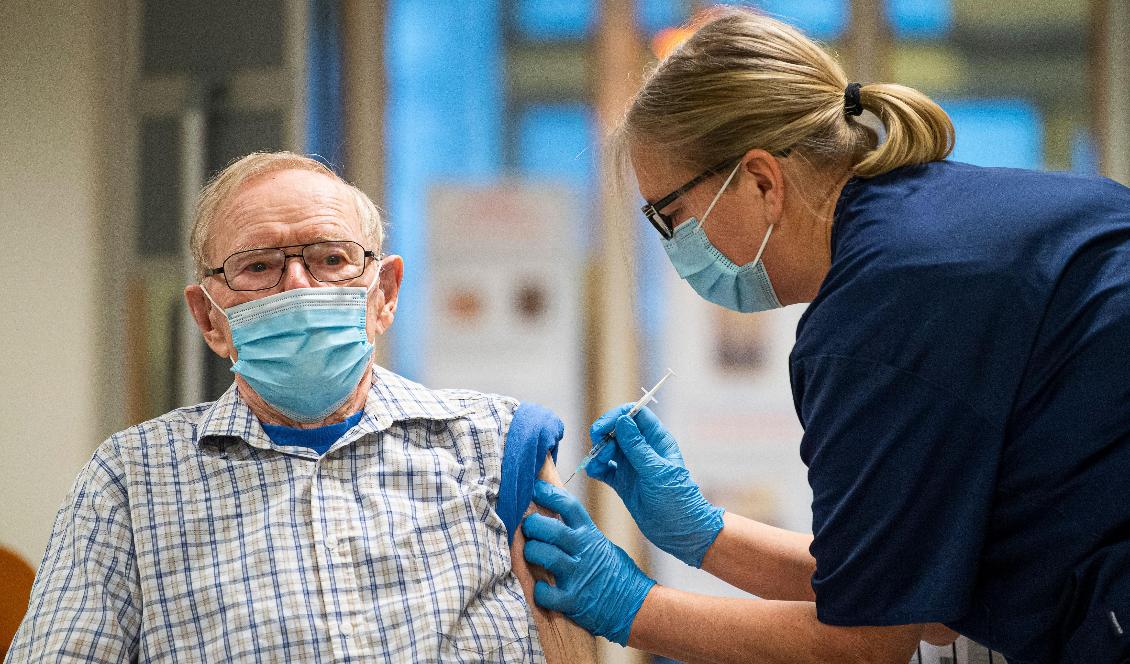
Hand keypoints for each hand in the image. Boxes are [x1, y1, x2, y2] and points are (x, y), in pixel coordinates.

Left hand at [522, 480, 655, 645]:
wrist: (636, 605)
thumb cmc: (615, 573)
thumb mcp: (601, 545)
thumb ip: (579, 533)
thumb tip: (550, 518)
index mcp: (590, 535)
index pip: (569, 506)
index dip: (549, 494)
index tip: (534, 489)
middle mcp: (584, 552)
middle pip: (553, 530)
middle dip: (533, 525)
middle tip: (526, 526)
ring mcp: (578, 576)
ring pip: (546, 556)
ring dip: (531, 553)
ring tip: (530, 553)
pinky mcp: (574, 601)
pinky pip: (547, 593)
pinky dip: (539, 590)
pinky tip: (540, 588)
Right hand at [586, 405, 723, 566]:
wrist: (682, 533)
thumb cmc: (679, 502)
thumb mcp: (657, 473)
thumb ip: (638, 448)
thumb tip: (622, 420)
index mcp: (657, 441)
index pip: (636, 414)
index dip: (618, 415)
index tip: (604, 428)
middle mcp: (643, 450)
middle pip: (618, 429)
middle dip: (604, 434)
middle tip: (598, 446)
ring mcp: (632, 466)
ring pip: (608, 448)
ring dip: (598, 452)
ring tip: (597, 464)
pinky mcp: (623, 483)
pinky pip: (605, 469)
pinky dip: (596, 468)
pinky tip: (594, 472)